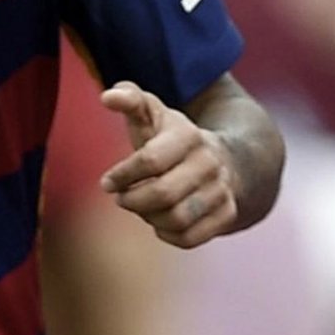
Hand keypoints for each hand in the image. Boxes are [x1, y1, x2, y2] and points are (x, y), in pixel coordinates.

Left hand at [99, 81, 237, 247]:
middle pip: (163, 194)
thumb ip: (129, 98)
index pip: (150, 160)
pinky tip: (159, 221)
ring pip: (177, 219)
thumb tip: (107, 97)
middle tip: (121, 198)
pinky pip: (190, 237)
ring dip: (149, 218)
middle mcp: (210, 163)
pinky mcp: (228, 214)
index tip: (107, 183)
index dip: (123, 175)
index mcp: (188, 135)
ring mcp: (222, 190)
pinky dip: (168, 234)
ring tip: (140, 207)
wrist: (224, 159)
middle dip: (133, 200)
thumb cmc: (171, 137)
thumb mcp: (151, 112)